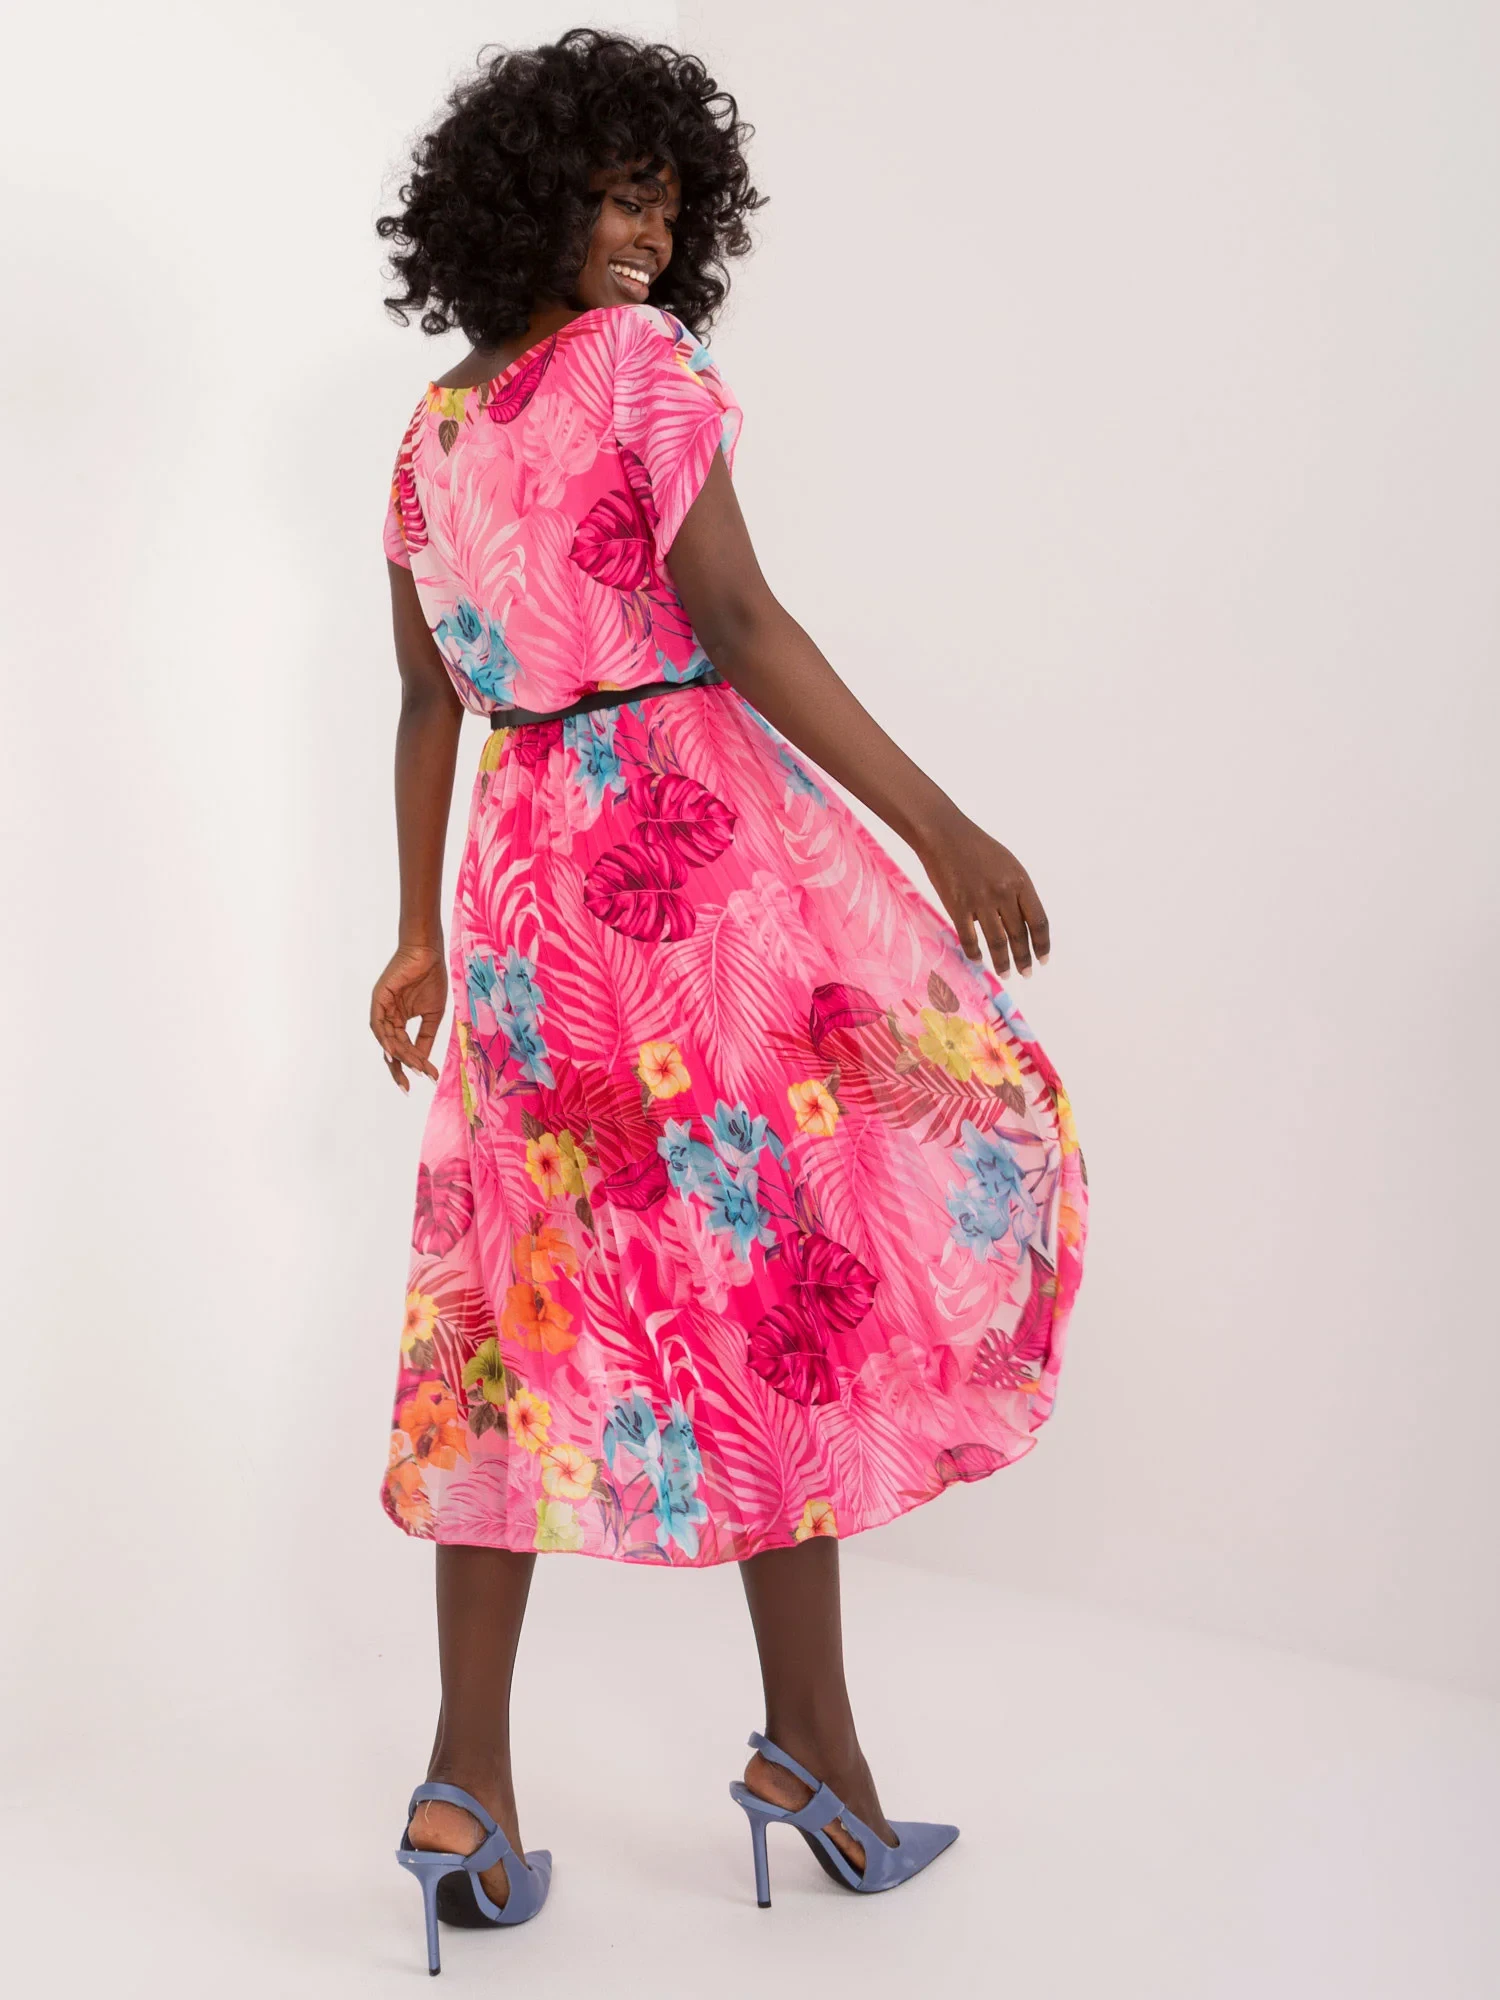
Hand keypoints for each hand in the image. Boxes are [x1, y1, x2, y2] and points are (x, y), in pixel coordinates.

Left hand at [370, 941, 445, 1090]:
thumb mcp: (432, 1015)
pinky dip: (385, 1040)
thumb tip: (423, 1061)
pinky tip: (394, 1052)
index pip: (403, 1048)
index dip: (414, 1064)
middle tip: (408, 1086)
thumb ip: (426, 1037)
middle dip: (400, 1068)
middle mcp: (388, 1017)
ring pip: (387, 1040)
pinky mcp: (378, 999)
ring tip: (413, 1069)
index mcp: (399, 1021)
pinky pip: (379, 1025)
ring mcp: (382, 1009)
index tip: (429, 1078)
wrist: (428, 954)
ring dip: (399, 1056)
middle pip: (391, 1049)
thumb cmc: (431, 979)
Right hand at [915, 810, 1050, 978]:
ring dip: (1003, 962)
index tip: (1043, 959)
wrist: (945, 835)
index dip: (1042, 944)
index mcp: (1020, 882)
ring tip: (1006, 974)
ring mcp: (980, 901)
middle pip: (1019, 935)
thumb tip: (1021, 922)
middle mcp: (1004, 894)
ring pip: (997, 941)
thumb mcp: (1008, 865)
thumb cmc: (977, 847)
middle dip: (1024, 958)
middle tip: (1026, 973)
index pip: (1038, 921)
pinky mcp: (958, 906)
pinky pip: (969, 938)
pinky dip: (975, 953)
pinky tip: (979, 960)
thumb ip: (1016, 892)